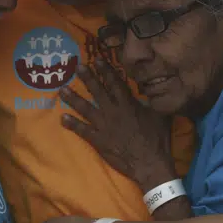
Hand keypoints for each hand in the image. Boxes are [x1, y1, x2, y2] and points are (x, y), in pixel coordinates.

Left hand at [59, 60, 174, 191]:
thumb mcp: (161, 116)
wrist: (149, 163)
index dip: (106, 71)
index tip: (97, 60)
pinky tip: (63, 118)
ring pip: (86, 109)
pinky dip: (73, 124)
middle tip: (77, 67)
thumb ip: (154, 102)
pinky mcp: (99, 140)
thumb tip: (155, 90)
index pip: (115, 83)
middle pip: (98, 92)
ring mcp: (104, 126)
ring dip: (73, 99)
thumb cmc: (157, 139)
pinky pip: (83, 131)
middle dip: (87, 78)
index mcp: (128, 105)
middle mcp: (113, 112)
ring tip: (62, 90)